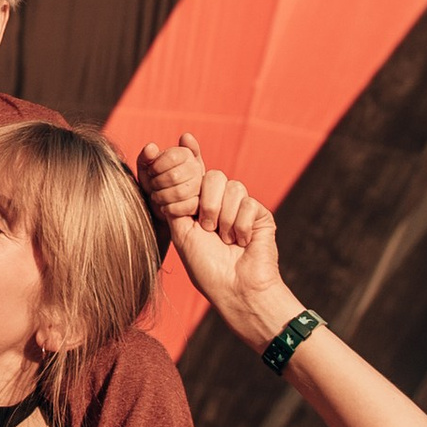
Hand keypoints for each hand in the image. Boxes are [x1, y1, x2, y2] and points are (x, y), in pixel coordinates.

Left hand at [135, 133, 204, 227]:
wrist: (158, 208)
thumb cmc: (153, 184)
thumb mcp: (145, 168)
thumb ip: (146, 156)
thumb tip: (151, 147)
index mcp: (185, 154)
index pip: (173, 156)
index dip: (157, 166)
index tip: (151, 171)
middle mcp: (196, 167)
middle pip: (174, 176)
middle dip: (158, 183)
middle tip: (154, 186)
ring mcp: (201, 186)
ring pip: (180, 192)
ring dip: (162, 196)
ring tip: (157, 197)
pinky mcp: (201, 204)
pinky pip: (186, 206)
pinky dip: (170, 209)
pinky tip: (165, 207)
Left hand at [160, 151, 294, 345]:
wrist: (237, 289)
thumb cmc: (206, 268)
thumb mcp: (182, 233)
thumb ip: (175, 203)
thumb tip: (167, 175)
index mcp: (199, 207)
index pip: (195, 174)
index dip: (191, 154)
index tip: (184, 138)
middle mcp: (220, 204)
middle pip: (211, 175)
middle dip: (205, 201)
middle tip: (207, 227)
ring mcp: (242, 207)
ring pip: (230, 184)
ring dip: (222, 215)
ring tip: (224, 239)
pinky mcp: (259, 213)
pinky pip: (246, 201)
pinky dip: (240, 224)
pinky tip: (242, 242)